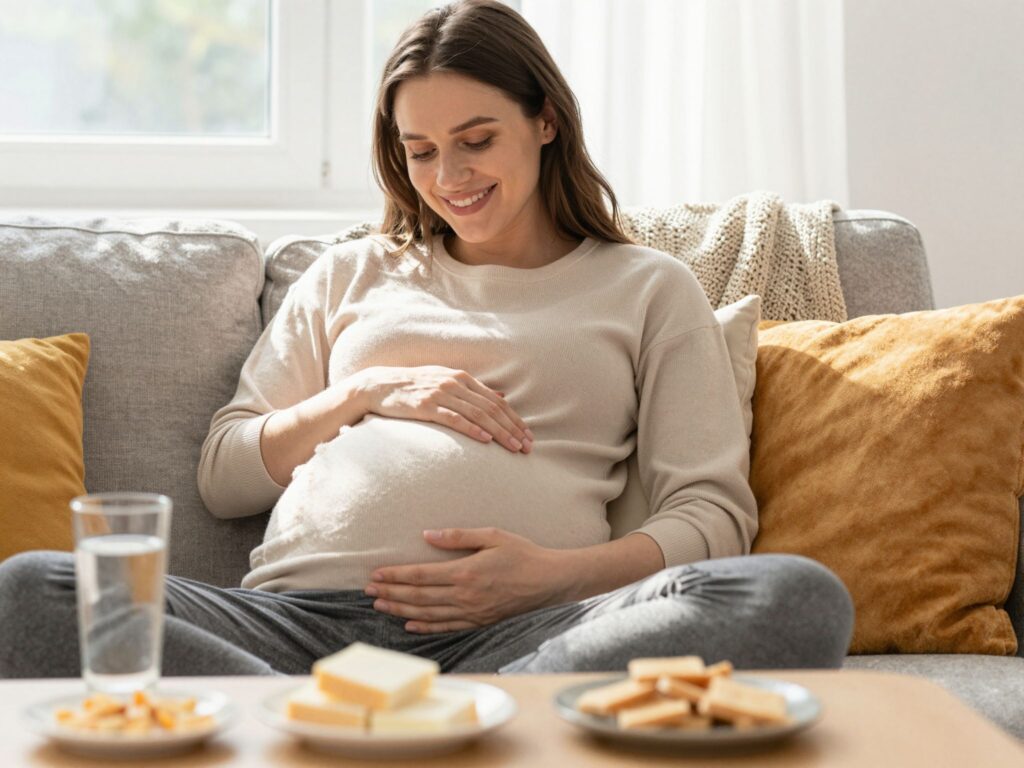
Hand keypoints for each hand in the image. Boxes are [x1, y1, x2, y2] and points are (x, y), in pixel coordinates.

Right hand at [351, 366, 532, 453]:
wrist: (379, 385)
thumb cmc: (414, 387)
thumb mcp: (446, 381)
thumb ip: (474, 390)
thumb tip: (502, 396)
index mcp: (462, 378)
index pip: (497, 401)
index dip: (515, 419)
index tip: (529, 436)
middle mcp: (455, 384)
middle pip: (492, 408)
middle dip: (513, 428)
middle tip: (528, 446)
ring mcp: (440, 394)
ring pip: (478, 414)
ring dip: (499, 432)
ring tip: (513, 447)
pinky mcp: (426, 406)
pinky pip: (454, 418)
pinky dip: (472, 429)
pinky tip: (485, 440)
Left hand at [365, 528, 570, 632]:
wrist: (550, 581)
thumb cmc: (522, 553)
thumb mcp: (492, 535)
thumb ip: (457, 536)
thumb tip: (426, 535)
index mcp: (465, 572)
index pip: (420, 576)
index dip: (395, 576)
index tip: (376, 574)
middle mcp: (465, 596)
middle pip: (418, 597)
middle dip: (390, 593)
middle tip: (368, 590)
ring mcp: (471, 612)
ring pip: (427, 614)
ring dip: (400, 610)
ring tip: (380, 605)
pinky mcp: (479, 622)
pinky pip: (445, 627)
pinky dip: (424, 626)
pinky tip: (410, 624)